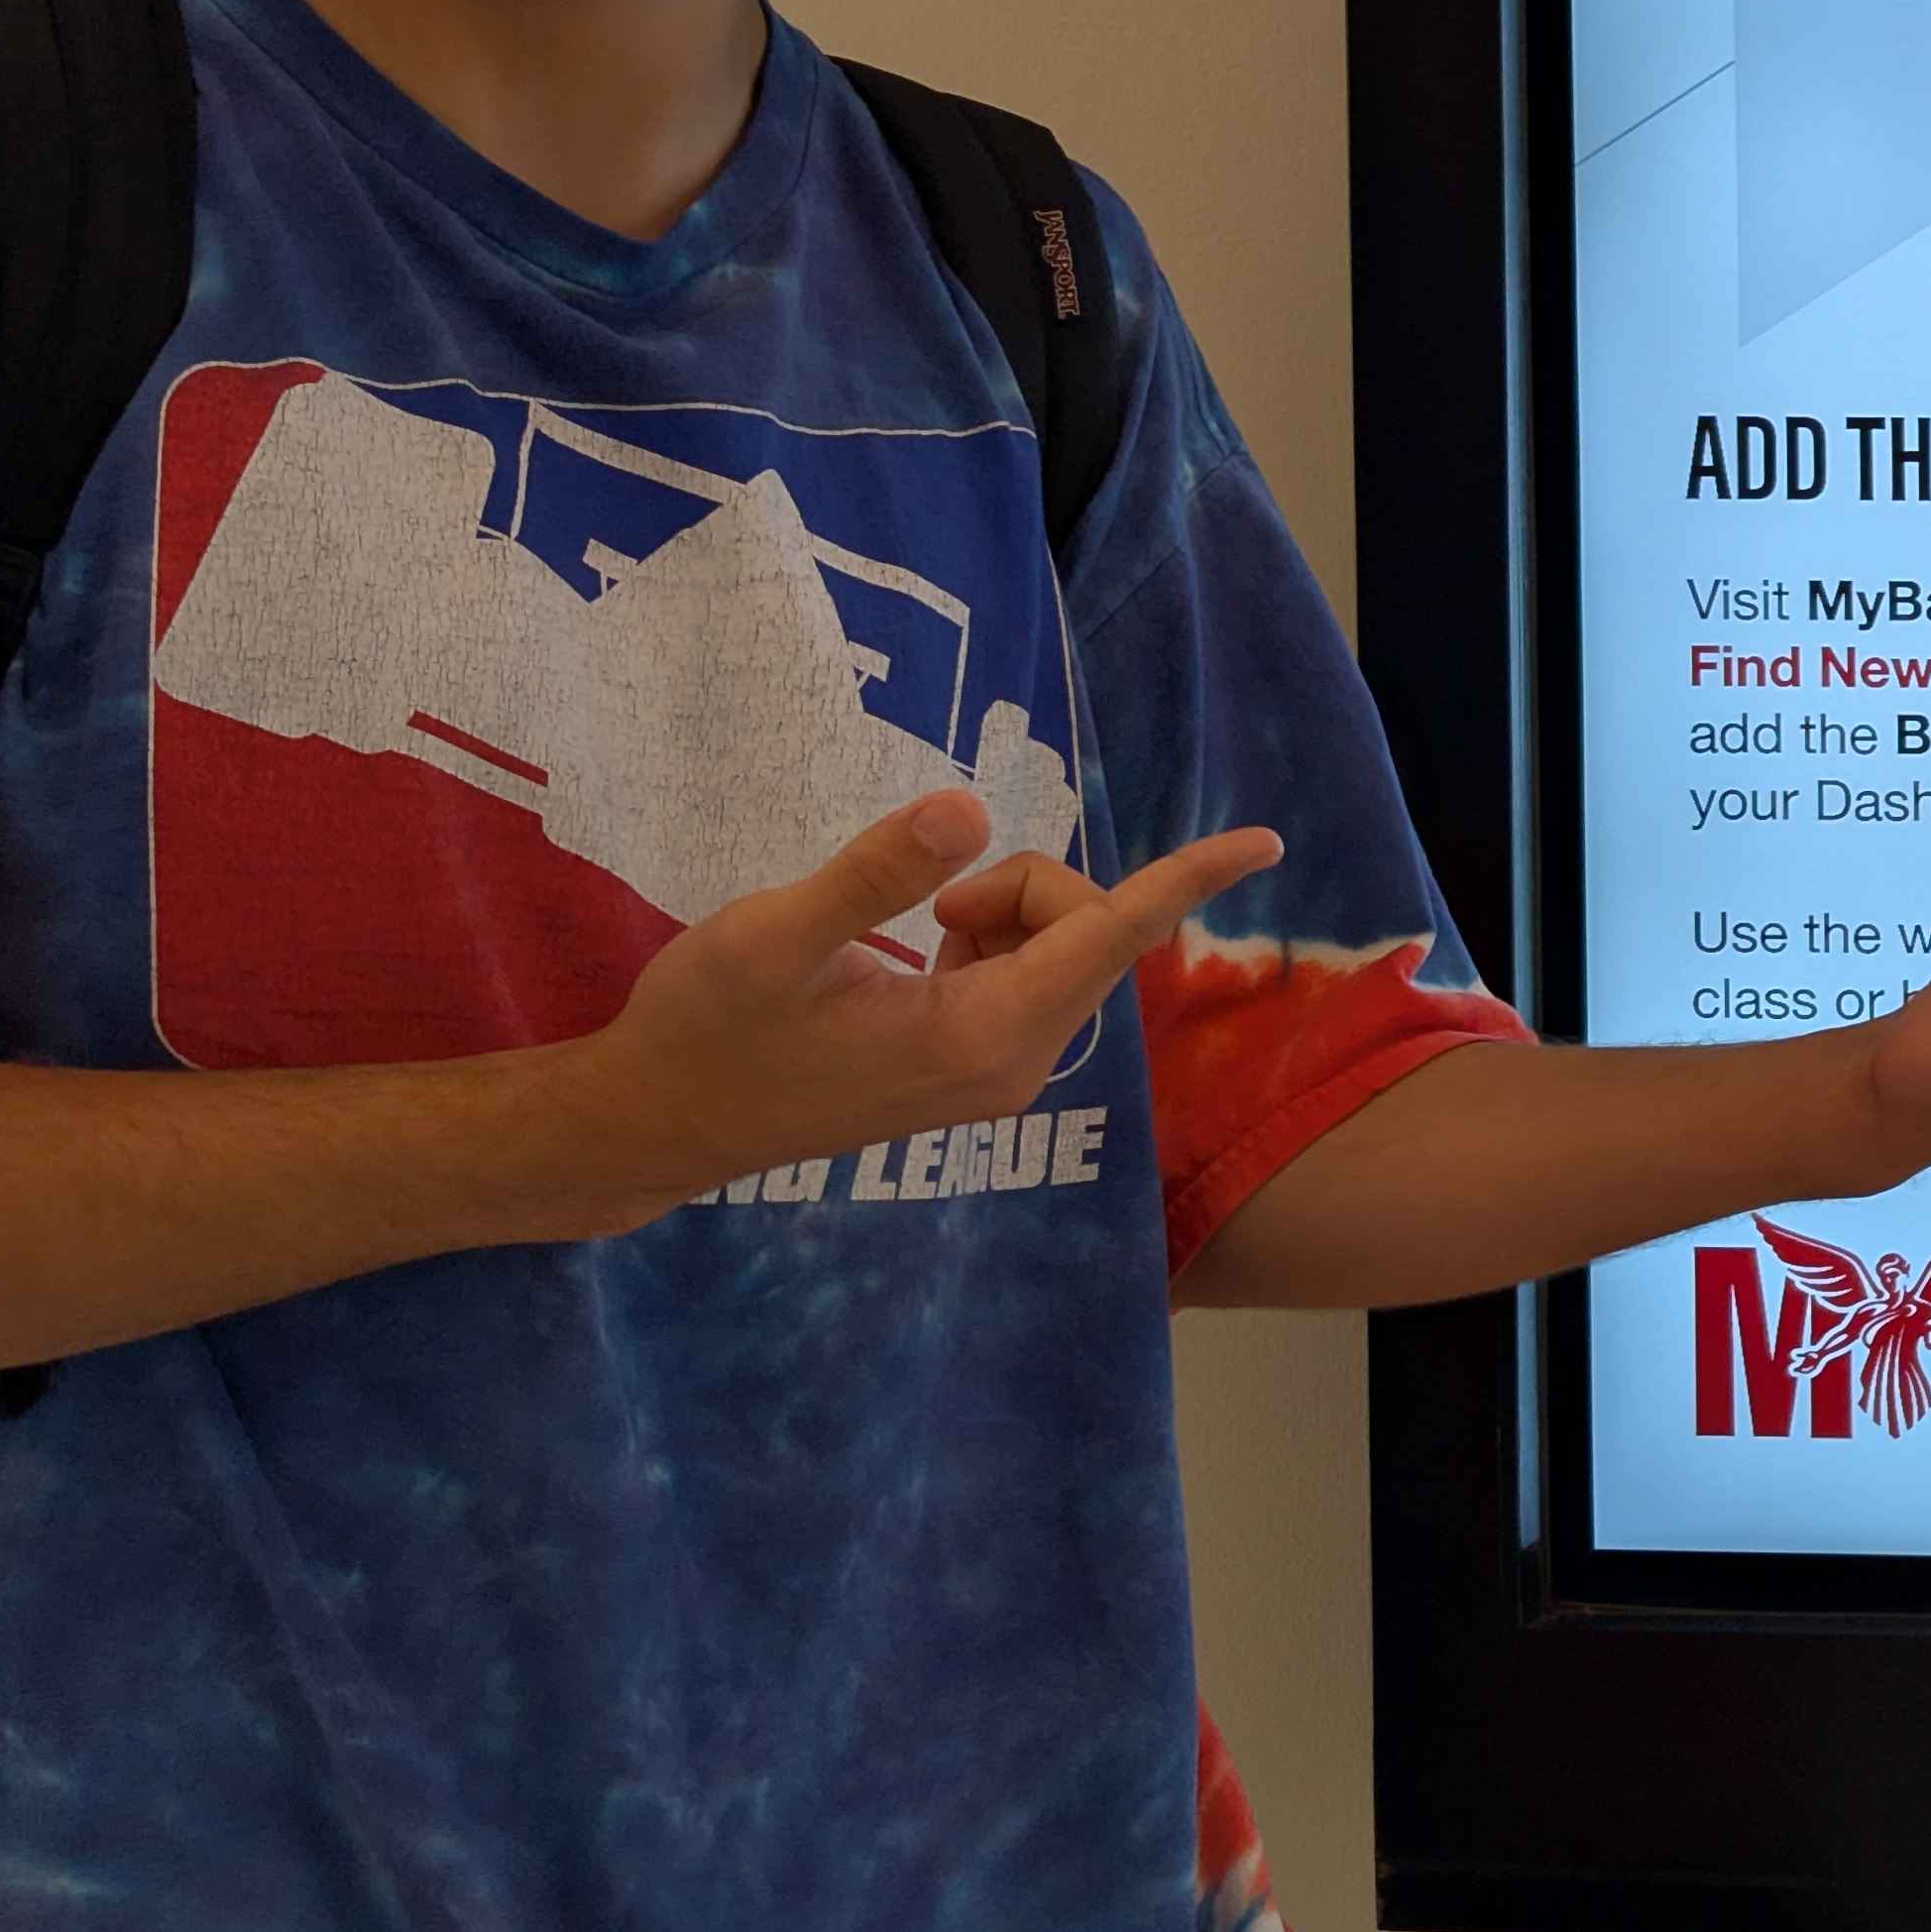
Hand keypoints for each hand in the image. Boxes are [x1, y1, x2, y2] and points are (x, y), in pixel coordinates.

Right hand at [561, 788, 1280, 1222]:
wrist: (663, 1118)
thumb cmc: (709, 1024)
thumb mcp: (774, 934)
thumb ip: (874, 872)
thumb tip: (966, 813)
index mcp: (979, 1035)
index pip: (1106, 935)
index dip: (1184, 879)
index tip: (1267, 840)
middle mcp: (1012, 1065)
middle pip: (1080, 929)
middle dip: (1015, 888)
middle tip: (920, 904)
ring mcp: (999, 1076)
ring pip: (1054, 948)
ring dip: (995, 914)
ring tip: (904, 938)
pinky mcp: (976, 1072)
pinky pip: (1027, 975)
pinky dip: (984, 943)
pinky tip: (910, 963)